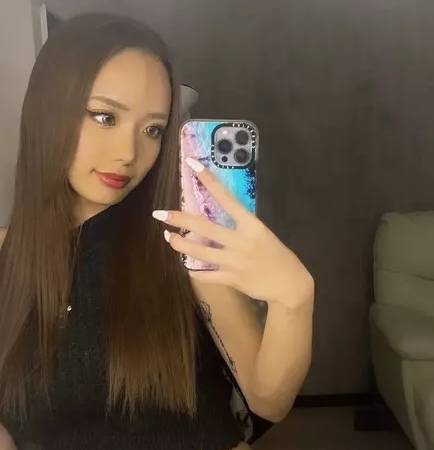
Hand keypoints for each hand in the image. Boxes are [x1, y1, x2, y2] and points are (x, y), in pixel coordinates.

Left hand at [152, 157, 313, 311]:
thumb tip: (216, 217)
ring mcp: (235, 261)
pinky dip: (194, 271)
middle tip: (159, 214)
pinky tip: (188, 266)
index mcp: (251, 224)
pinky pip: (206, 275)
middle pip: (204, 227)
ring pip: (199, 252)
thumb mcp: (261, 234)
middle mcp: (241, 241)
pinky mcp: (232, 279)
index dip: (209, 180)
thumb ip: (240, 226)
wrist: (290, 285)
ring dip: (180, 244)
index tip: (192, 165)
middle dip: (179, 219)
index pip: (226, 198)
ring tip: (169, 238)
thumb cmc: (276, 255)